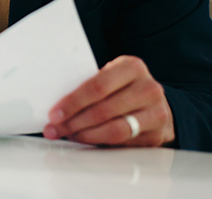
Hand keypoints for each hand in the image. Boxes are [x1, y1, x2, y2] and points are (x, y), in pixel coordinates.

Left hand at [42, 55, 174, 146]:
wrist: (156, 103)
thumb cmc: (124, 88)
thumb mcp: (111, 76)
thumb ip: (90, 86)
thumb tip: (56, 107)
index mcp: (132, 67)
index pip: (97, 86)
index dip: (73, 102)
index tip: (54, 114)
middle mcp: (148, 88)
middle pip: (104, 110)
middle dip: (74, 122)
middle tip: (56, 128)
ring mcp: (156, 112)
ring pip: (115, 130)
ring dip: (86, 135)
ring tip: (69, 134)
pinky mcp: (156, 135)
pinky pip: (123, 143)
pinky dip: (100, 143)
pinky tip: (87, 140)